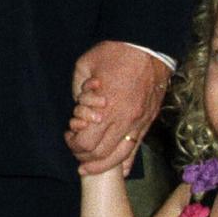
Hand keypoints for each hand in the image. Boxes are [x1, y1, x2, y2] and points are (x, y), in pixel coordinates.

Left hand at [65, 42, 169, 177]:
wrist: (147, 45)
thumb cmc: (114, 53)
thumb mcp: (84, 67)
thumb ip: (78, 91)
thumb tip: (79, 108)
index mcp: (106, 108)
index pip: (86, 143)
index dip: (73, 144)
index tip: (69, 135)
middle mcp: (124, 120)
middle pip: (101, 155)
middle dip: (84, 157)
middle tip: (77, 149)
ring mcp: (138, 122)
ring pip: (120, 157)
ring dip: (103, 165)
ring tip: (91, 166)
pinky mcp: (148, 121)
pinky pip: (137, 148)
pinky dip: (126, 162)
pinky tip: (119, 171)